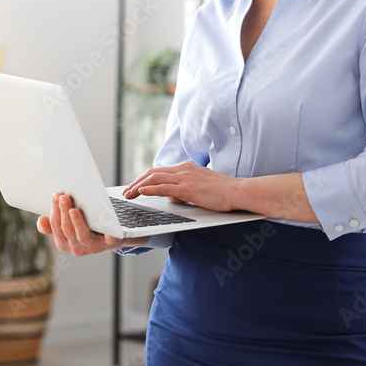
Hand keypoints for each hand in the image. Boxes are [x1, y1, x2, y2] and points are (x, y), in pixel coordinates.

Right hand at [37, 192, 148, 254]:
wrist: (113, 236)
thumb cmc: (87, 226)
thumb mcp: (69, 225)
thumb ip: (54, 224)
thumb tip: (42, 220)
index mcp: (64, 242)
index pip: (56, 227)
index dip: (55, 211)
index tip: (56, 195)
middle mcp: (76, 248)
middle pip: (67, 230)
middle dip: (64, 212)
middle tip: (64, 197)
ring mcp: (93, 247)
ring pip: (81, 236)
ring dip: (77, 222)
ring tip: (74, 209)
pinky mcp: (109, 244)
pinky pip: (107, 237)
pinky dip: (106, 230)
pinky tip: (104, 219)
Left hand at [123, 161, 240, 211]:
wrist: (238, 191)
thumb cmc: (223, 192)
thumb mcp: (200, 188)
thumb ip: (184, 190)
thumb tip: (172, 196)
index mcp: (187, 168)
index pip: (160, 171)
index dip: (145, 179)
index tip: (136, 186)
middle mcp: (184, 169)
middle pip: (153, 173)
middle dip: (137, 182)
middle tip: (127, 191)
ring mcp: (185, 177)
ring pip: (154, 179)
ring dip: (139, 186)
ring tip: (129, 194)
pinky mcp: (188, 188)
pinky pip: (164, 187)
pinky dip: (150, 189)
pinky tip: (141, 192)